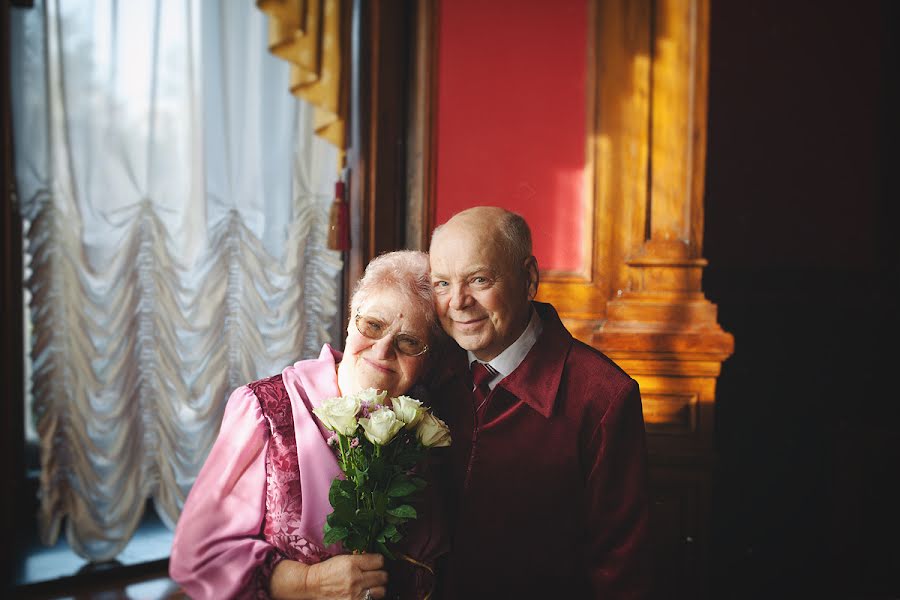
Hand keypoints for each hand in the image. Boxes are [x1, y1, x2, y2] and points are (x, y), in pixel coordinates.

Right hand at [270, 553, 387, 599]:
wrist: (313, 585)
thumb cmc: (328, 570)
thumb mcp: (344, 558)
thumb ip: (361, 558)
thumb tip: (377, 559)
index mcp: (352, 563)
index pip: (379, 561)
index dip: (379, 561)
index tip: (377, 562)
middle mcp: (355, 578)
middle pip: (383, 576)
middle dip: (381, 574)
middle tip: (375, 574)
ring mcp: (355, 593)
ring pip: (381, 590)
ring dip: (378, 587)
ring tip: (372, 585)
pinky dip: (371, 596)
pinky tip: (366, 593)